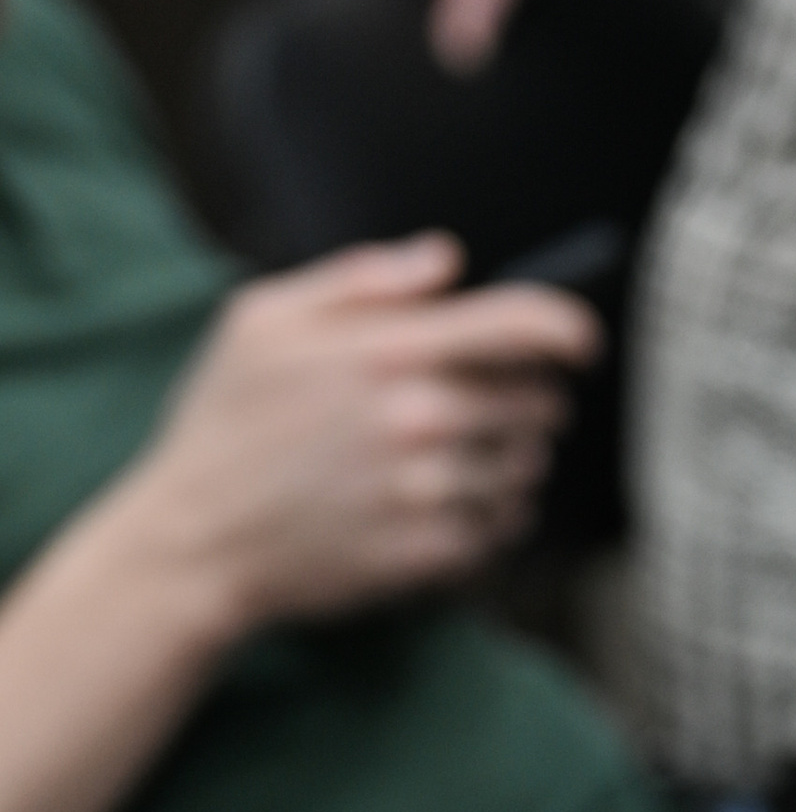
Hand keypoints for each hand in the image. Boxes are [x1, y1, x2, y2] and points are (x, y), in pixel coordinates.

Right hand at [122, 236, 597, 642]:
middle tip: (485, 408)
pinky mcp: (430, 552)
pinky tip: (446, 507)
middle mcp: (419, 418)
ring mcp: (428, 489)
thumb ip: (362, 279)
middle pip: (538, 401)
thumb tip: (445, 259)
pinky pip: (502, 529)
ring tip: (456, 459)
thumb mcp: (262, 319)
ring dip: (510, 462)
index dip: (569, 328)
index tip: (581, 343)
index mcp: (387, 349)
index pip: (522, 325)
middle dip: (526, 401)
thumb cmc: (227, 423)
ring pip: (527, 468)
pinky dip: (489, 518)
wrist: (197, 540)